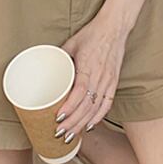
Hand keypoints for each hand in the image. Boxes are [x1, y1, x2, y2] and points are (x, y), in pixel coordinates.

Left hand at [55, 14, 127, 141]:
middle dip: (73, 123)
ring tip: (72, 135)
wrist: (114, 27)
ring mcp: (108, 80)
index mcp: (88, 66)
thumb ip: (61, 57)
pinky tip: (90, 125)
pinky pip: (107, 104)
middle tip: (60, 134)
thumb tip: (48, 68)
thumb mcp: (72, 43)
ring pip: (96, 108)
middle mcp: (99, 76)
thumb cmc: (92, 33)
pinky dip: (99, 117)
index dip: (69, 108)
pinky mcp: (114, 82)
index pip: (79, 93)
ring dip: (83, 124)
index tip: (58, 118)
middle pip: (86, 106)